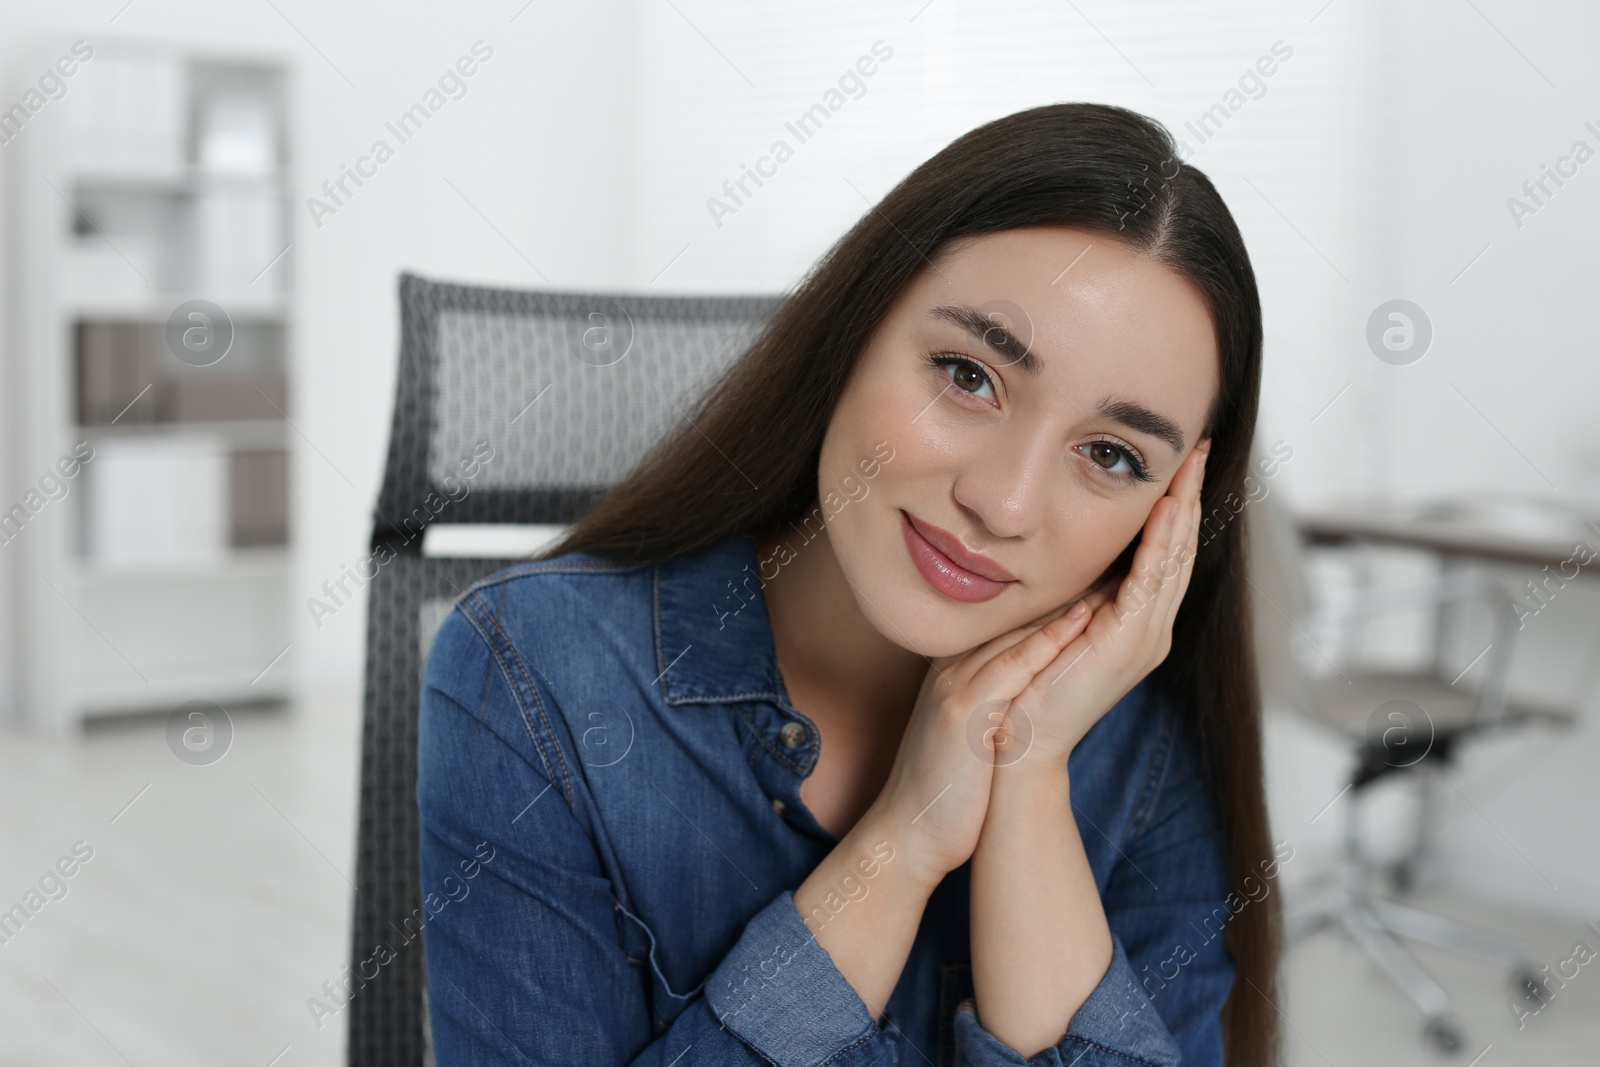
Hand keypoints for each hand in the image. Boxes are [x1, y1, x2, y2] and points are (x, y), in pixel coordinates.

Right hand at [867, 596, 1097, 886]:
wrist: (910, 832)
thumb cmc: (950, 790)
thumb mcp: (972, 732)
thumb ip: (996, 701)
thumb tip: (1035, 693)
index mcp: (958, 670)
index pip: (1015, 623)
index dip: (1060, 598)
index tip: (1104, 576)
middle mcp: (954, 667)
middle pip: (1019, 617)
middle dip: (1071, 588)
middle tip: (1119, 560)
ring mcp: (954, 684)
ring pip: (1018, 631)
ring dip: (1068, 601)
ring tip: (1114, 572)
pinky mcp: (961, 711)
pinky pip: (1011, 665)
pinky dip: (1047, 640)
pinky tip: (1082, 618)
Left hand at [1000, 438, 1209, 769]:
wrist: (1019, 744)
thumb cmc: (1027, 689)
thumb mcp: (1058, 626)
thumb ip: (1075, 593)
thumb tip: (1069, 551)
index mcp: (1137, 627)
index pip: (1166, 555)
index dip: (1175, 509)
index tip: (1179, 463)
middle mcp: (1151, 631)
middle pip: (1182, 550)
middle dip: (1191, 496)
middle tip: (1200, 447)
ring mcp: (1144, 639)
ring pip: (1175, 559)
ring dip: (1184, 507)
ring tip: (1191, 463)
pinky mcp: (1127, 643)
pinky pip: (1152, 580)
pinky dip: (1161, 540)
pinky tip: (1166, 505)